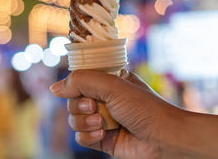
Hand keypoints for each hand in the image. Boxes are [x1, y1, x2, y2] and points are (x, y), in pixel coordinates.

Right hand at [50, 70, 181, 158]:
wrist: (163, 139)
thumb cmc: (143, 107)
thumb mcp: (112, 85)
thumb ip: (81, 81)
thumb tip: (54, 88)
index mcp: (108, 81)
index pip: (80, 78)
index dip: (75, 83)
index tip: (80, 87)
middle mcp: (104, 99)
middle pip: (73, 100)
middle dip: (80, 105)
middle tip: (95, 106)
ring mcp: (103, 119)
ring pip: (74, 119)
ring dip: (84, 121)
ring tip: (102, 123)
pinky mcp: (102, 139)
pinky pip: (81, 137)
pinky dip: (88, 136)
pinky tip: (103, 134)